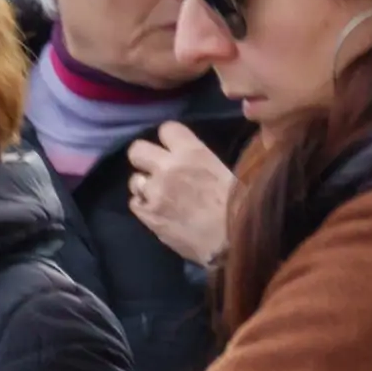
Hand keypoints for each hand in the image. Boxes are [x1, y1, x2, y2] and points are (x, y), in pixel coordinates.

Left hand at [123, 121, 235, 267]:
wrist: (231, 242)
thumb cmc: (238, 207)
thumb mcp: (223, 172)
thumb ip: (198, 162)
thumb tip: (188, 162)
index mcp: (192, 152)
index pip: (166, 129)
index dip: (168, 139)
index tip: (172, 148)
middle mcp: (167, 167)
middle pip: (137, 149)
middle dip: (143, 158)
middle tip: (155, 169)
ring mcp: (154, 191)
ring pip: (134, 180)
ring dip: (145, 187)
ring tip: (160, 197)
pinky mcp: (147, 215)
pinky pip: (134, 203)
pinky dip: (144, 207)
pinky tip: (158, 213)